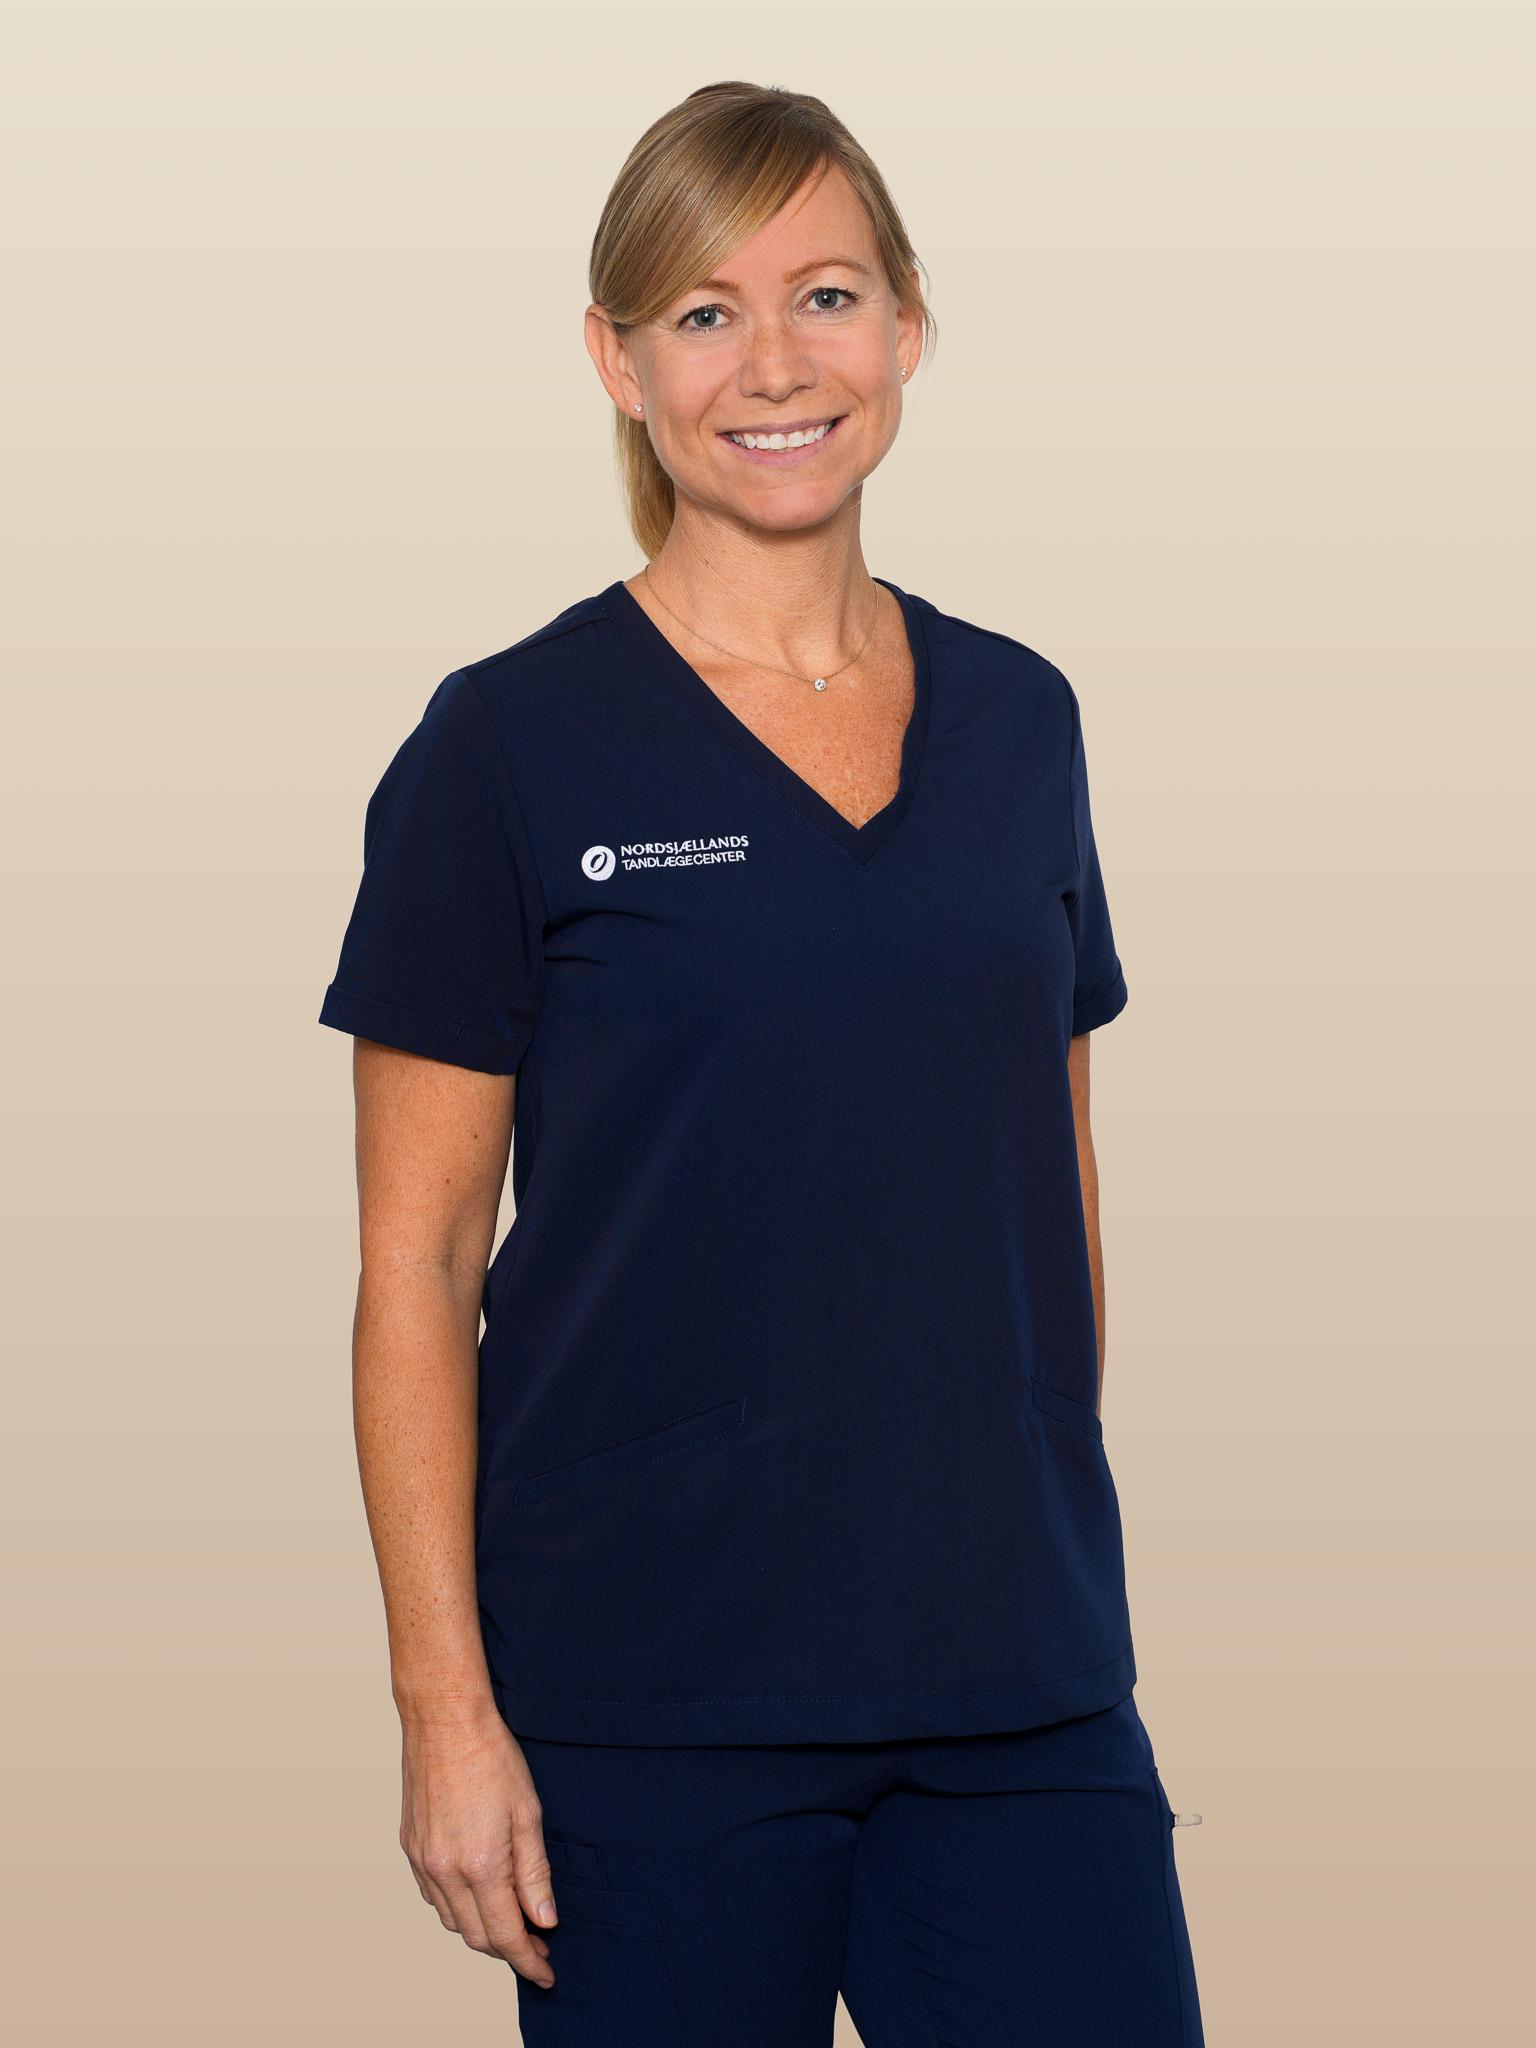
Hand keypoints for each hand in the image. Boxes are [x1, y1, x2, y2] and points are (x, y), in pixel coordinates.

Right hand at [398, 1695, 559, 1987]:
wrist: (445, 1720)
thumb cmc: (492, 1757)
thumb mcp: (528, 1813)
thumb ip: (534, 1873)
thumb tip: (544, 1919)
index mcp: (480, 1865)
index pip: (506, 1935)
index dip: (528, 1960)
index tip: (546, 1972)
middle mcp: (445, 1871)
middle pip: (476, 1936)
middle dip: (508, 1949)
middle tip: (537, 1943)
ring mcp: (423, 1861)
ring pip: (452, 1920)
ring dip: (481, 1929)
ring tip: (510, 1919)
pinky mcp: (411, 1847)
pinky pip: (433, 1896)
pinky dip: (457, 1905)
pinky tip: (477, 1892)